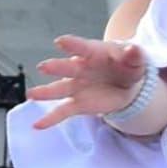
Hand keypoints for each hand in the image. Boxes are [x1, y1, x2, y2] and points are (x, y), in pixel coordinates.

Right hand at [27, 34, 151, 129]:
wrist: (127, 83)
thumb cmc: (127, 65)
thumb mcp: (136, 59)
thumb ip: (134, 55)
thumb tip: (134, 49)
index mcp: (94, 53)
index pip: (82, 47)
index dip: (72, 45)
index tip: (60, 42)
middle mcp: (80, 68)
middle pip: (67, 67)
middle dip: (56, 67)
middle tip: (44, 67)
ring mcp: (76, 86)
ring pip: (58, 89)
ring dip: (45, 92)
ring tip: (31, 95)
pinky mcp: (77, 103)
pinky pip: (62, 111)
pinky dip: (50, 119)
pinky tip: (37, 125)